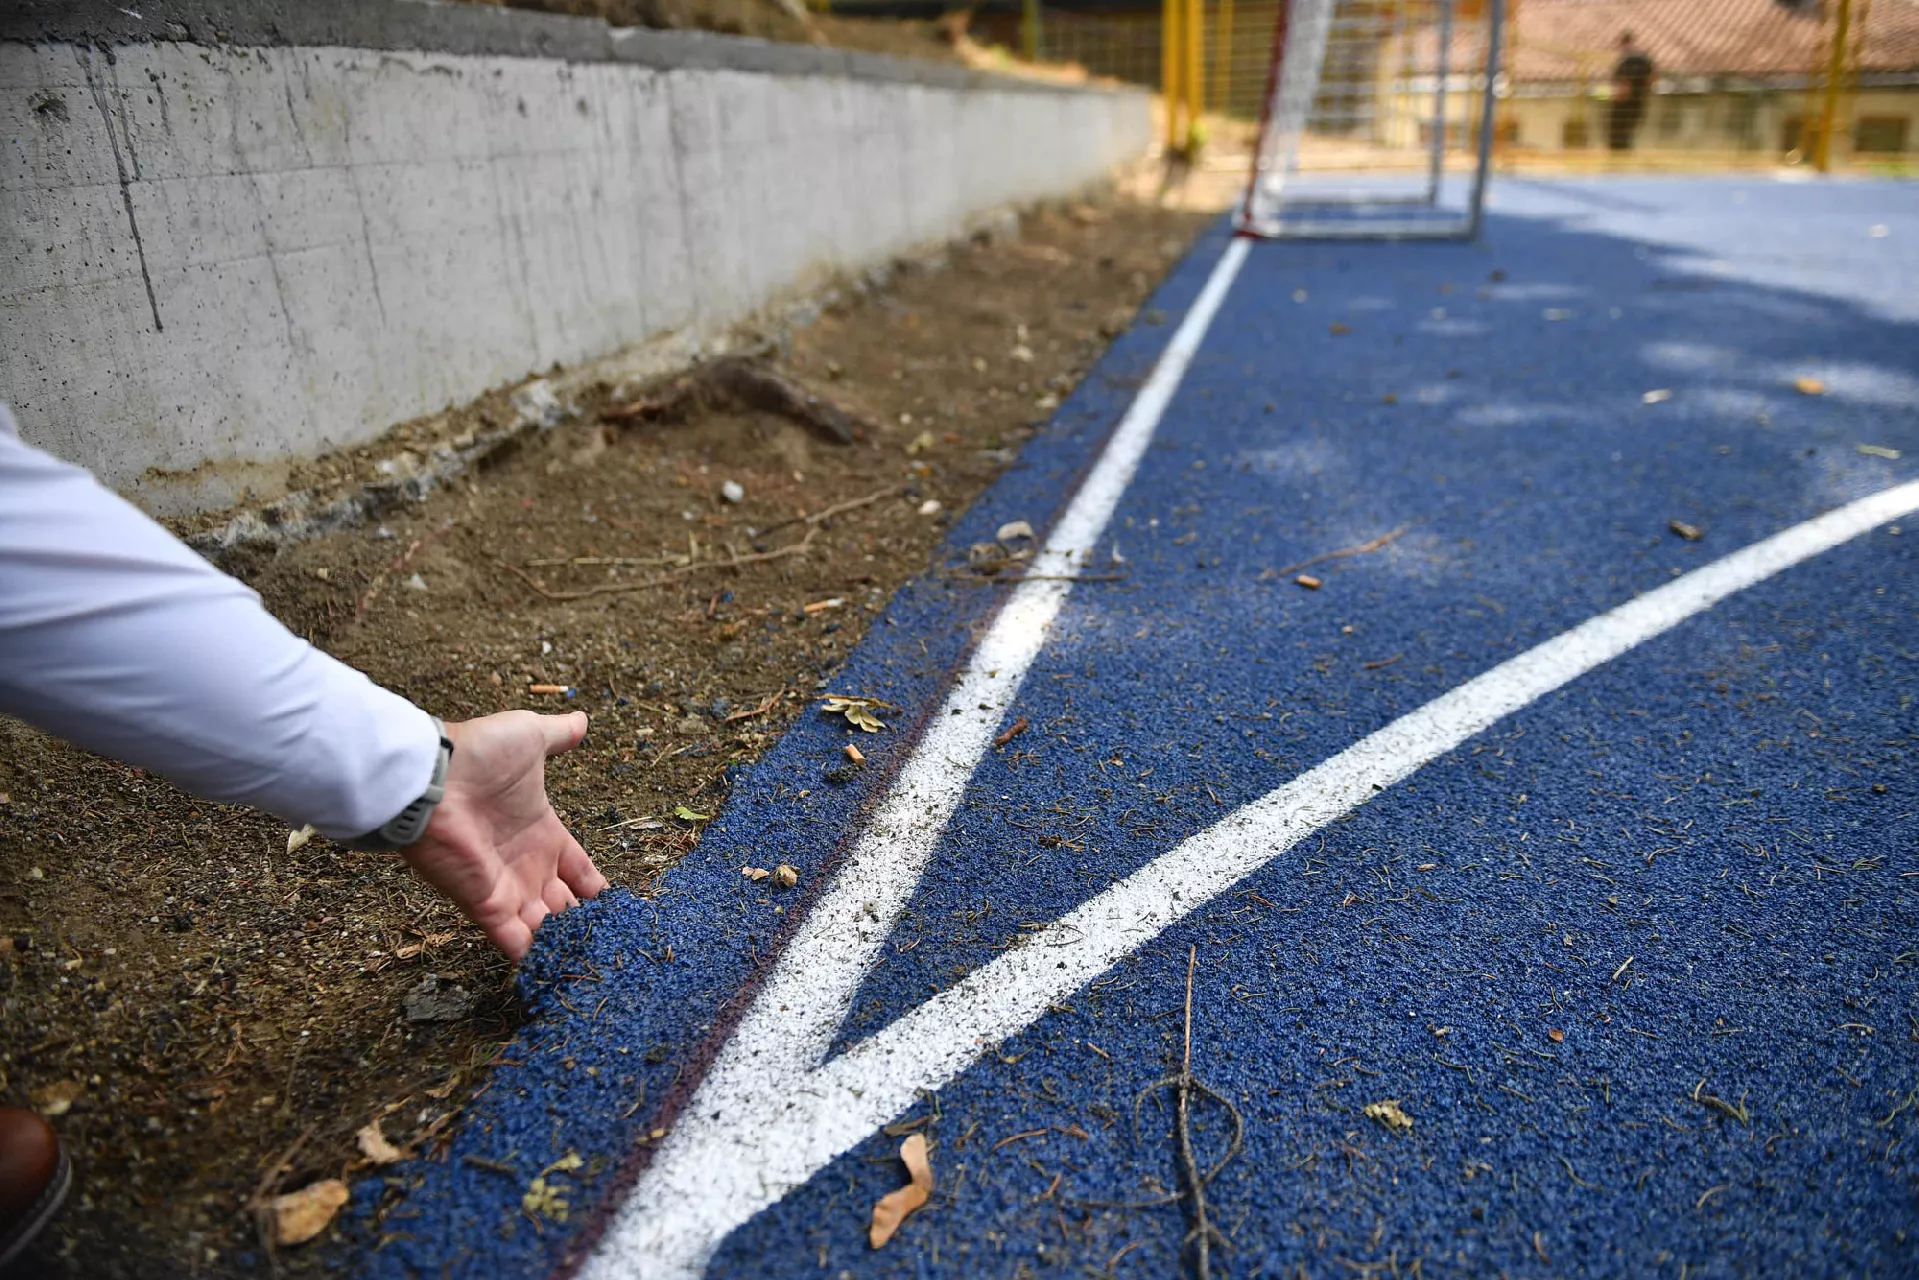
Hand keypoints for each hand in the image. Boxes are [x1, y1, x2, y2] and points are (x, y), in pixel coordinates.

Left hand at [399, 710, 607, 959]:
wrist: (432, 777)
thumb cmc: (479, 756)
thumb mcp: (529, 737)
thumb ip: (558, 735)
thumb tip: (582, 720)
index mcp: (543, 832)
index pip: (578, 868)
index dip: (596, 886)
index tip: (617, 905)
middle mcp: (526, 865)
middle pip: (563, 904)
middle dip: (584, 922)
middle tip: (611, 943)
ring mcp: (506, 888)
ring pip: (545, 928)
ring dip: (565, 943)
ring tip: (594, 962)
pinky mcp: (487, 906)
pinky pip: (515, 941)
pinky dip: (535, 958)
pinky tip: (561, 972)